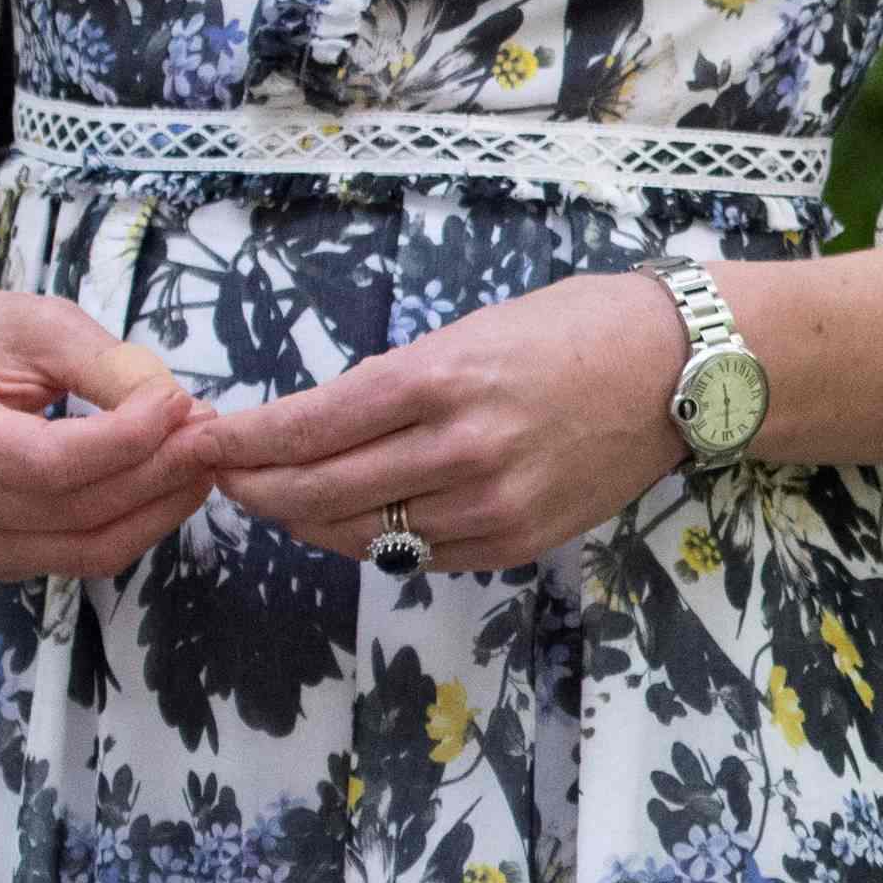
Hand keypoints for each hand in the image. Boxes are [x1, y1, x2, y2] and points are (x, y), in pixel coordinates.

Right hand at [0, 280, 215, 583]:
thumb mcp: (42, 325)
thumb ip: (109, 367)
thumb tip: (180, 411)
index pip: (51, 461)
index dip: (129, 441)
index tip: (183, 404)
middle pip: (75, 510)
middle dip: (158, 473)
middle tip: (208, 434)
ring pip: (86, 548)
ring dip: (157, 508)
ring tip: (198, 460)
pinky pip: (79, 559)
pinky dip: (133, 526)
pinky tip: (163, 487)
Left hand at [206, 269, 694, 577]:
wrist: (680, 370)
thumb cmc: (574, 328)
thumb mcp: (469, 332)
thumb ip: (395, 384)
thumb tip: (319, 424)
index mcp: (440, 379)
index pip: (309, 426)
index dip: (242, 442)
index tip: (202, 441)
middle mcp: (460, 450)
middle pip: (319, 491)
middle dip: (255, 487)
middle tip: (220, 477)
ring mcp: (491, 506)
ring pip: (361, 534)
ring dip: (304, 519)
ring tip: (273, 498)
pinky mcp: (516, 543)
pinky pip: (418, 554)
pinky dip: (371, 538)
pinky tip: (348, 518)